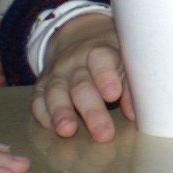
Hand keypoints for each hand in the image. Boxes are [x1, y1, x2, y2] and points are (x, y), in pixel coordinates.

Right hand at [31, 14, 132, 143]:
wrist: (79, 38)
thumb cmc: (111, 57)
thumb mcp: (125, 61)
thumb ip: (130, 86)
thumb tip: (134, 114)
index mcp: (100, 51)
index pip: (101, 59)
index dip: (106, 76)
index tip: (113, 95)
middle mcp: (74, 62)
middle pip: (81, 86)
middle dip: (91, 111)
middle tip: (103, 133)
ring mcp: (55, 74)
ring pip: (55, 93)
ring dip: (61, 114)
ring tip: (68, 131)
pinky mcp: (41, 86)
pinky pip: (38, 101)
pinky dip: (44, 116)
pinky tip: (53, 129)